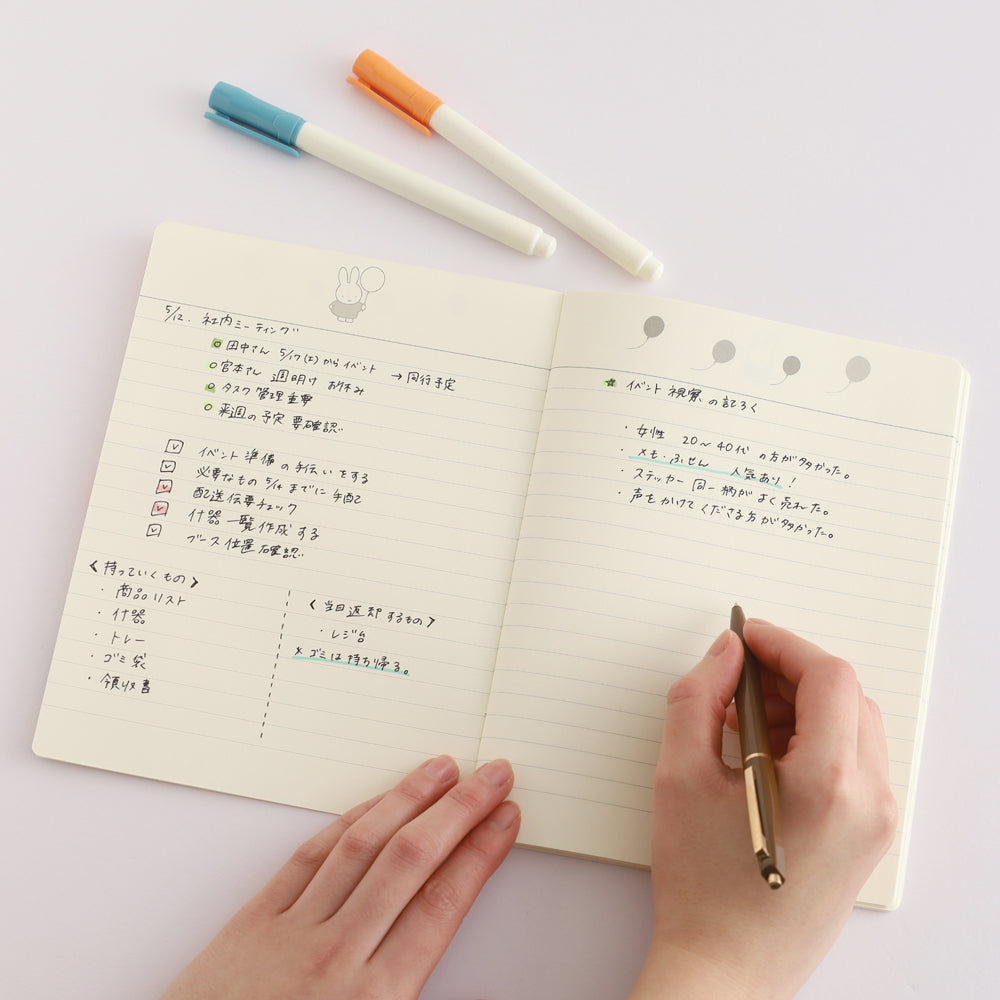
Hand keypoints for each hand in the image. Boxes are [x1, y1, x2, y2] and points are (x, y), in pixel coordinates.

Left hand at [159, 756, 518, 999]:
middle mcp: (337, 956)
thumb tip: (474, 983)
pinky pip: (310, 856)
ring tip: (441, 771)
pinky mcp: (255, 921)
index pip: (443, 903)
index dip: (480, 853)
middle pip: (412, 860)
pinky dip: (349, 822)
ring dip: (408, 799)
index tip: (504, 819)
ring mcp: (294, 932)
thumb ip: (409, 995)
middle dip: (460, 810)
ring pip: (363, 845)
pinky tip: (374, 805)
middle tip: (491, 776)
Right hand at [630, 621, 897, 999]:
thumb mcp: (679, 776)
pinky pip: (853, 763)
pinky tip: (763, 751)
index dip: (784, 645)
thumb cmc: (701, 885)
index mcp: (827, 782)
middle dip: (790, 674)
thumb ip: (698, 698)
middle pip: (846, 697)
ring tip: (741, 719)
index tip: (747, 637)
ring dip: (802, 706)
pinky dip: (813, 740)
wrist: (725, 969)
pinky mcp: (869, 839)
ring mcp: (875, 823)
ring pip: (853, 727)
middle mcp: (867, 801)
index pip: (828, 677)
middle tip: (737, 675)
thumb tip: (725, 654)